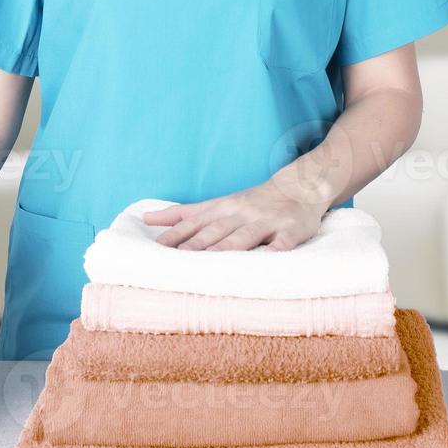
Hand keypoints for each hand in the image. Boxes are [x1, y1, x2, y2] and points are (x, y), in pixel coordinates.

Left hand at [142, 181, 325, 251]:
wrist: (300, 187)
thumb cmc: (252, 202)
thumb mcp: (217, 203)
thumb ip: (184, 214)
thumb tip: (147, 219)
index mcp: (223, 208)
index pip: (195, 222)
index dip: (177, 235)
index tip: (158, 249)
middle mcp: (242, 213)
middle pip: (217, 230)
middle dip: (198, 244)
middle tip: (179, 259)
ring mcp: (267, 221)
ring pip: (245, 235)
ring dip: (228, 247)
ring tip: (212, 261)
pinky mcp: (291, 230)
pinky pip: (283, 242)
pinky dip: (276, 250)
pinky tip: (268, 259)